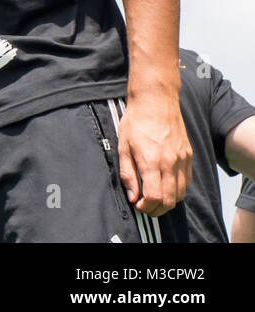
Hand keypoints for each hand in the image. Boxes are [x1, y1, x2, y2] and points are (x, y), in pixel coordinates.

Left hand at [116, 93, 191, 215]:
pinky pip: (188, 180)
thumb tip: (132, 195)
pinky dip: (178, 189)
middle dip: (157, 209)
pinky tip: (166, 185)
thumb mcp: (123, 146)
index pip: (154, 197)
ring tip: (155, 198)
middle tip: (146, 207)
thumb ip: (127, 173)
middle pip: (170, 200)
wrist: (156, 101)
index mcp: (151, 161)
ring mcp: (182, 159)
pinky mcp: (189, 155)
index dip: (146, 207)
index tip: (138, 205)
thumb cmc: (136, 121)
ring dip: (169, 201)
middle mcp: (170, 163)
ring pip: (182, 193)